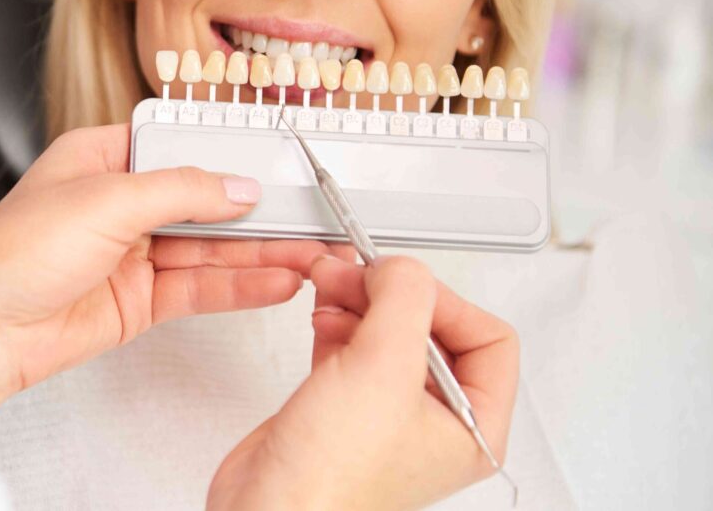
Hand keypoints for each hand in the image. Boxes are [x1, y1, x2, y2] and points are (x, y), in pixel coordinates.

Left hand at [0, 124, 342, 443]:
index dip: (229, 157)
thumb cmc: (11, 253)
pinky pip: (199, 287)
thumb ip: (180, 191)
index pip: (182, 149)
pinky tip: (274, 281)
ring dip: (259, 252)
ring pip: (210, 248)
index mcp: (103, 158)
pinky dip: (238, 285)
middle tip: (308, 215)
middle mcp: (121, 203)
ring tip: (309, 253)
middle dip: (256, 212)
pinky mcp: (140, 299)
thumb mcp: (104, 200)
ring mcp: (133, 253)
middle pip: (204, 202)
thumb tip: (235, 186)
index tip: (276, 165)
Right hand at [208, 256, 519, 510]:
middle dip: (392, 295)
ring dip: (361, 302)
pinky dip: (338, 322)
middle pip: (432, 329)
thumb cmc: (329, 480)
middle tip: (356, 274)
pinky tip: (321, 311)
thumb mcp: (382, 368)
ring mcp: (388, 416)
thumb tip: (402, 268)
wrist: (267, 509)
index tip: (400, 283)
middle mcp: (436, 423)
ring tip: (333, 285)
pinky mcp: (343, 409)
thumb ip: (403, 300)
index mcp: (473, 427)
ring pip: (388, 335)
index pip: (487, 338)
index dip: (445, 300)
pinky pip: (353, 348)